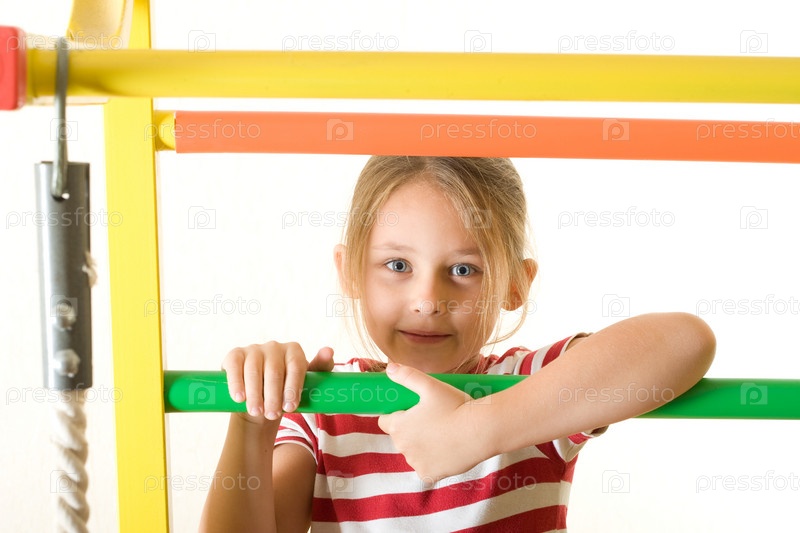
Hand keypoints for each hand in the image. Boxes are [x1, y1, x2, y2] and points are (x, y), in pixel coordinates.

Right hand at [222, 342, 334, 422]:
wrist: (260, 397)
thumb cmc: (286, 390)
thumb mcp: (306, 383)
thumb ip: (320, 368)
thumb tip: (329, 350)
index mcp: (294, 351)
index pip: (296, 367)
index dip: (293, 387)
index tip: (290, 407)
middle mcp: (274, 346)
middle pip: (274, 371)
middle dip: (273, 396)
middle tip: (272, 415)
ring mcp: (254, 349)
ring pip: (254, 371)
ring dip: (255, 394)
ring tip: (257, 412)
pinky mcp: (235, 355)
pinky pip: (235, 367)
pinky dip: (236, 383)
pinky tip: (239, 398)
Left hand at [377, 363, 496, 482]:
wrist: (480, 431)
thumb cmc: (454, 406)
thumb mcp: (430, 385)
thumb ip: (407, 376)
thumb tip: (389, 368)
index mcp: (399, 426)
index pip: (385, 421)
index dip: (396, 415)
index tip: (410, 411)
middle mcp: (403, 448)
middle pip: (400, 437)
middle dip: (410, 429)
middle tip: (431, 418)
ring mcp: (416, 463)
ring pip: (413, 453)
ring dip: (421, 445)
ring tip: (441, 433)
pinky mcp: (430, 475)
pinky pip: (426, 467)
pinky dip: (432, 461)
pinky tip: (445, 450)